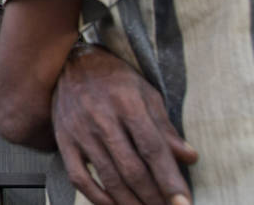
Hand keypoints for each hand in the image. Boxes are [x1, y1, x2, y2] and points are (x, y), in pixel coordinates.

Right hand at [51, 44, 196, 204]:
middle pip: (131, 168)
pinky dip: (97, 198)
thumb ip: (165, 128)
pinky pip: (79, 177)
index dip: (170, 179)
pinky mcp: (64, 140)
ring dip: (131, 203)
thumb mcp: (146, 93)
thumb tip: (189, 158)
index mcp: (126, 103)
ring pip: (108, 177)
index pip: (152, 148)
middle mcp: (101, 118)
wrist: (71, 63)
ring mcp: (79, 131)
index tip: (183, 203)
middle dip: (154, 198)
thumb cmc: (114, 78)